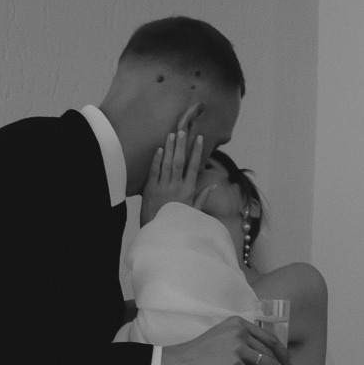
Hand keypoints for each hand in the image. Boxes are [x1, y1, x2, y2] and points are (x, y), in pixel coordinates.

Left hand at [140, 105, 211, 224]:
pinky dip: (156, 160)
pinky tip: (158, 150)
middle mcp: (176, 187)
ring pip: (166, 164)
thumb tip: (214, 185)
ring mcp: (162, 188)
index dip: (197, 151)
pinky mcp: (150, 190)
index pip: (194, 167)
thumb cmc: (178, 223)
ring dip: (169, 148)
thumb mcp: (194, 212)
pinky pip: (153, 172)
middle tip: (183, 130)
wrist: (160, 234)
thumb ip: (202, 197)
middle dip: (181, 145)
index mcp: (188, 191)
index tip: (199, 138)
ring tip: (171, 135)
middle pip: (179, 162)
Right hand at [159, 315, 290, 364]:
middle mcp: (240, 332)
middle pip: (271, 352)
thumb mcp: (220, 337)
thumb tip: (260, 356)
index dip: (282, 351)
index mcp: (238, 323)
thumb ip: (239, 340)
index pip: (269, 336)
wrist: (178, 364)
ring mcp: (238, 349)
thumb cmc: (197, 354)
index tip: (286, 363)